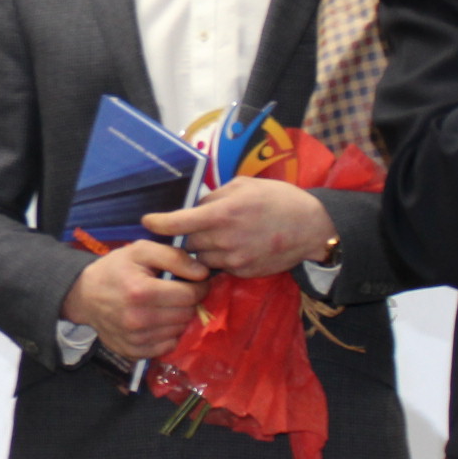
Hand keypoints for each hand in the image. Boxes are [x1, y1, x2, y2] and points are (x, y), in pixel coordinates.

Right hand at [60, 241, 208, 363]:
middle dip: (189, 302)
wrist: (84, 295)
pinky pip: (166, 347)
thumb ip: (174, 256)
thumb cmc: (115, 268)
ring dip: (179, 318)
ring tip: (168, 305)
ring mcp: (135, 339)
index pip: (189, 295)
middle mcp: (138, 319)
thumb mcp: (141, 250)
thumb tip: (203, 273)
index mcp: (141, 291)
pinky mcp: (133, 352)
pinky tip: (159, 321)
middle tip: (180, 292)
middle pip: (186, 314)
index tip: (196, 281)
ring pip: (179, 331)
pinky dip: (168, 335)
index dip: (199, 286)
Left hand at [143, 178, 331, 279]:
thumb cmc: (278, 199)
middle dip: (187, 235)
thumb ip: (215, 196)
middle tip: (195, 226)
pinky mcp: (243, 272)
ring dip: (202, 248)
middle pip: (188, 242)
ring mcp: (235, 259)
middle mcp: (225, 239)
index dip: (160, 223)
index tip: (147, 222)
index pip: (181, 222)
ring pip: (201, 258)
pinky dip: (220, 258)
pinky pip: (220, 267)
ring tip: (218, 236)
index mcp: (224, 213)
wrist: (311, 228)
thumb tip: (194, 205)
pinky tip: (234, 246)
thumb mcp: (244, 186)